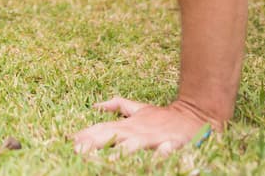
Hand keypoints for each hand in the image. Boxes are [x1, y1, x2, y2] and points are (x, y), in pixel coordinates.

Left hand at [73, 98, 217, 154]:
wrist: (194, 114)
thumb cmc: (163, 117)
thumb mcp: (138, 109)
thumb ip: (117, 106)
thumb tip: (95, 105)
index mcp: (127, 125)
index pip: (101, 129)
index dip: (85, 135)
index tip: (69, 140)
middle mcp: (136, 131)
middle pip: (111, 136)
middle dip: (94, 143)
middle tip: (77, 151)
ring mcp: (153, 138)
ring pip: (135, 146)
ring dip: (123, 151)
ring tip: (109, 158)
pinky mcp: (172, 144)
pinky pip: (165, 151)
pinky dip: (160, 155)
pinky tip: (156, 157)